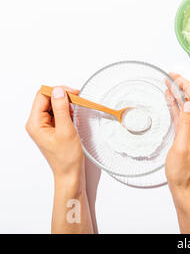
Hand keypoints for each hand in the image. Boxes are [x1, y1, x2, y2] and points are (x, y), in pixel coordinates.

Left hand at [26, 86, 92, 233]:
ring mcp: (45, 126)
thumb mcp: (66, 130)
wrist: (70, 173)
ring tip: (77, 112)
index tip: (73, 93)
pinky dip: (68, 112)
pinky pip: (59, 113)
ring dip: (67, 105)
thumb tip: (59, 91)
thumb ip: (62, 109)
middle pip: (48, 99)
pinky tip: (75, 118)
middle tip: (78, 100)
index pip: (43, 96)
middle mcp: (37, 123)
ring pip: (54, 105)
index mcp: (35, 123)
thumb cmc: (66, 157)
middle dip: (63, 97)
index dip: (58, 91)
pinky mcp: (52, 128)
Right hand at [165, 73, 189, 233]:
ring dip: (179, 94)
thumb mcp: (181, 147)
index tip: (177, 77)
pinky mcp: (188, 135)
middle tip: (170, 76)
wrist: (184, 187)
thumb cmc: (182, 171)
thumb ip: (186, 125)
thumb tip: (189, 104)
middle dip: (184, 86)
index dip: (189, 87)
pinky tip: (170, 99)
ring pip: (189, 107)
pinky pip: (183, 115)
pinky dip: (177, 105)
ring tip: (168, 83)